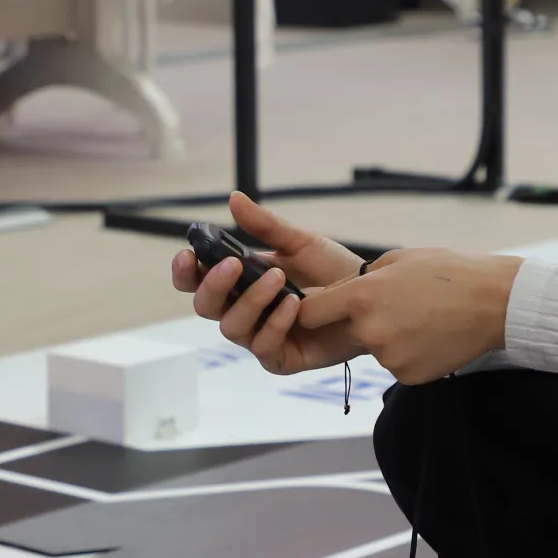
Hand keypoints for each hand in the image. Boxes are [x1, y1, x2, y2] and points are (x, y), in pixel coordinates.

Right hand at [172, 193, 369, 376]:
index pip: (197, 281)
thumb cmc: (333, 271)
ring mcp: (260, 337)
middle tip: (233, 265)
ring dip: (251, 301)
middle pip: (206, 307)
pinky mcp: (280, 358)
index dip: (186, 271)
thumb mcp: (299, 242)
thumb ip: (265, 226)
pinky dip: (276, 323)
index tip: (188, 254)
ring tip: (279, 280)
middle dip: (213, 285)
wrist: (371, 297)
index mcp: (239, 283)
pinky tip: (294, 305)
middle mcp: (243, 311)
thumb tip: (233, 198)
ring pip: (232, 327)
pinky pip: (263, 346)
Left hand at [295, 248, 521, 384]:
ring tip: (422, 319)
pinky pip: (396, 364)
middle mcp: (370, 330)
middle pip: (344, 332)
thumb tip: (333, 296)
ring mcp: (388, 358)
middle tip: (397, 307)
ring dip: (388, 337)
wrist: (495, 303)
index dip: (313, 311)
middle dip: (360, 321)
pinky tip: (431, 336)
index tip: (322, 309)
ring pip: (374, 348)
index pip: (309, 313)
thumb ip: (359, 280)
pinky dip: (408, 353)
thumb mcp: (397, 260)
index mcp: (362, 296)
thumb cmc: (448, 272)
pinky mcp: (407, 376)